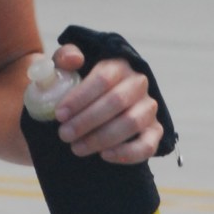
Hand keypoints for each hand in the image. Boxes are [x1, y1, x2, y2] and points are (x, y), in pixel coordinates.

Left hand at [50, 44, 161, 164]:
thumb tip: (74, 59)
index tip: (60, 115)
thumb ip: (64, 58)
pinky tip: (104, 155)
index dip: (80, 97)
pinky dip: (127, 153)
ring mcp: (148, 107)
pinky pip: (148, 144)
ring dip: (102, 138)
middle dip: (87, 121)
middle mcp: (138, 83)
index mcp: (118, 65)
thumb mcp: (67, 69)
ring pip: (132, 122)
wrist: (94, 109)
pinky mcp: (154, 131)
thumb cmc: (78, 87)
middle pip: (117, 101)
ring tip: (77, 148)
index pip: (103, 78)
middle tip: (64, 135)